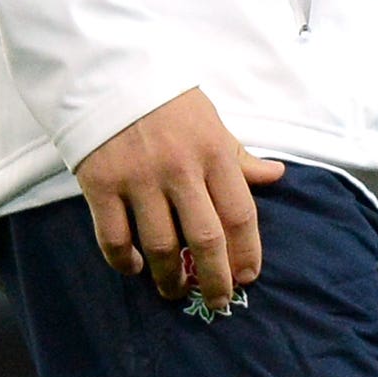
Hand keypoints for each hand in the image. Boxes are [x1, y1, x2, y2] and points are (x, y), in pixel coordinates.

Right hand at [74, 87, 283, 311]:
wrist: (108, 74)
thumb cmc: (167, 102)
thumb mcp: (212, 123)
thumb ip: (240, 157)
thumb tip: (276, 176)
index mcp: (214, 152)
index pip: (240, 214)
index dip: (247, 253)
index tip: (248, 277)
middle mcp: (180, 169)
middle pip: (205, 239)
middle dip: (215, 279)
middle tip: (219, 301)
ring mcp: (139, 178)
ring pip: (160, 245)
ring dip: (169, 278)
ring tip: (174, 290)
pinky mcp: (101, 185)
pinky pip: (114, 237)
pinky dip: (124, 261)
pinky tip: (134, 268)